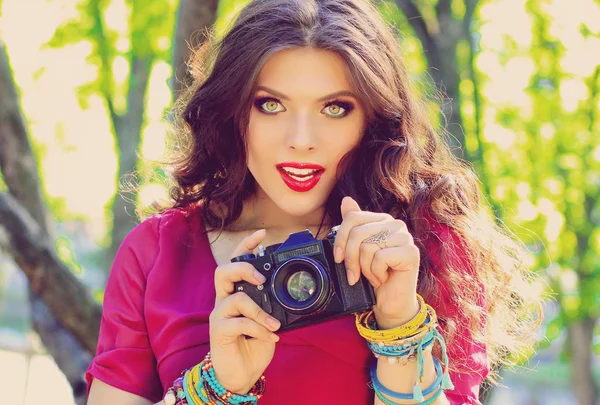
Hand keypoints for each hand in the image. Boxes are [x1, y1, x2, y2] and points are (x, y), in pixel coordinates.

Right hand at [209, 230, 280, 393]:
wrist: (242, 373)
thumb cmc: (255, 343)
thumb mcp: (269, 320)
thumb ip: (273, 305)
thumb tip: (293, 294)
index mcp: (237, 293)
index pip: (237, 262)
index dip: (247, 246)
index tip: (261, 234)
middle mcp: (225, 300)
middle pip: (223, 271)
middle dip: (243, 269)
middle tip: (262, 280)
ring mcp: (220, 315)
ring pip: (235, 298)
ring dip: (259, 310)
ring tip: (274, 323)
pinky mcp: (218, 331)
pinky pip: (238, 323)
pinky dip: (258, 328)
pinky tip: (271, 335)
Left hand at [333, 197, 419, 329]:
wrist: (391, 302)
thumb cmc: (375, 276)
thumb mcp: (358, 251)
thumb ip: (354, 226)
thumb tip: (346, 201)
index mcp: (382, 220)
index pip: (352, 217)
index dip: (341, 239)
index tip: (339, 258)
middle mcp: (395, 224)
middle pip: (357, 233)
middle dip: (351, 259)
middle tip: (355, 274)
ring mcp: (405, 238)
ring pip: (367, 247)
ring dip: (365, 269)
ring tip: (375, 275)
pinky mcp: (410, 253)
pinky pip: (379, 258)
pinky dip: (376, 274)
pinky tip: (384, 278)